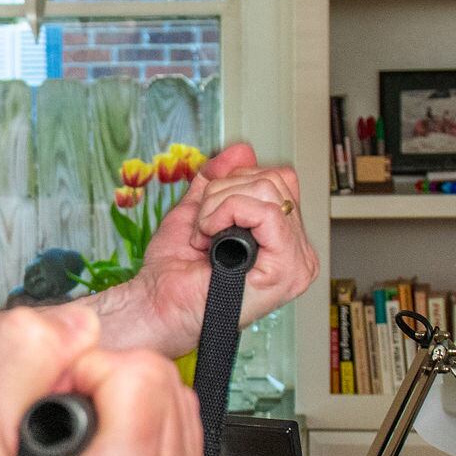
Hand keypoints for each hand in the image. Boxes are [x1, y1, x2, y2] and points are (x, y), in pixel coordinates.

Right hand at [0, 304, 208, 455]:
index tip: (49, 407)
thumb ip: (25, 353)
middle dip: (103, 385)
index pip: (139, 371)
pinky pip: (175, 423)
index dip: (83, 371)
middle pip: (161, 378)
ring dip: (120, 402)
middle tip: (56, 425)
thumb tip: (83, 326)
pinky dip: (135, 421)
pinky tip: (96, 449)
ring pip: (171, 395)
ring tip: (73, 442)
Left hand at [99, 141, 319, 356]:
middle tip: (204, 228)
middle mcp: (297, 252)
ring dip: (220, 205)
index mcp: (283, 240)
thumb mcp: (199, 209)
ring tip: (206, 236)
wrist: (158, 305)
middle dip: (224, 193)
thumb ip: (221, 177)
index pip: (279, 180)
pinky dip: (226, 213)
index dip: (236, 183)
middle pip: (274, 180)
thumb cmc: (175, 273)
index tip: (211, 213)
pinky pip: (265, 212)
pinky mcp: (287, 271)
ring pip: (267, 191)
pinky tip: (211, 238)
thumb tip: (242, 150)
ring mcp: (296, 263)